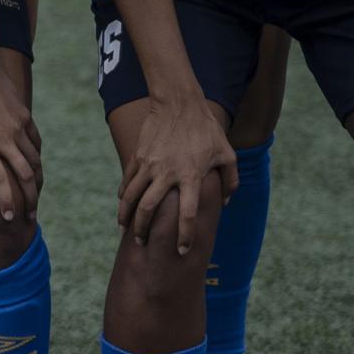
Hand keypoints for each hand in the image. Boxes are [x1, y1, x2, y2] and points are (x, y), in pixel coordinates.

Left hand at [0, 58, 42, 223]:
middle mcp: (5, 139)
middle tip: (30, 216)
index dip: (6, 203)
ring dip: (37, 181)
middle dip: (31, 200)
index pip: (0, 182)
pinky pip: (36, 143)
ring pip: (35, 161)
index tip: (8, 218)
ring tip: (35, 195)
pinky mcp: (25, 117)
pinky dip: (37, 158)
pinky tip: (34, 167)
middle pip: (26, 177)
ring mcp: (17, 127)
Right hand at [116, 93, 237, 256]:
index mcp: (191, 176)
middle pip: (149, 209)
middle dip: (144, 230)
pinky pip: (128, 181)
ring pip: (131, 197)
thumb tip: (223, 202)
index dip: (184, 235)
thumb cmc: (206, 129)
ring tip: (125, 230)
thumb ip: (230, 180)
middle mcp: (167, 173)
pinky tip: (123, 206)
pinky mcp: (138, 156)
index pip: (187, 214)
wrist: (179, 103)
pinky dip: (123, 196)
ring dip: (126, 217)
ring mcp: (149, 165)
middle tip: (143, 244)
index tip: (182, 251)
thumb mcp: (227, 153)